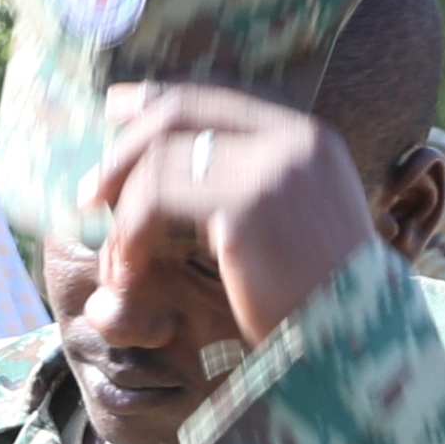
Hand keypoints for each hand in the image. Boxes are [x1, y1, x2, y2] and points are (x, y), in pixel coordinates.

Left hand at [81, 86, 373, 362]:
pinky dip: (128, 238)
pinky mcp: (248, 205)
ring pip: (160, 159)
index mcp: (308, 141)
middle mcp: (294, 141)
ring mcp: (274, 167)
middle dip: (123, 151)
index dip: (157, 100)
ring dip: (122, 215)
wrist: (356, 345)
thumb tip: (167, 172)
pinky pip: (155, 199)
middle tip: (88, 194)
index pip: (217, 98)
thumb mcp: (286, 233)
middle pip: (180, 114)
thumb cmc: (316, 304)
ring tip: (117, 267)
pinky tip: (128, 277)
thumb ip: (243, 194)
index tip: (114, 108)